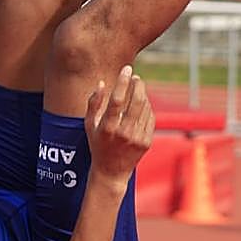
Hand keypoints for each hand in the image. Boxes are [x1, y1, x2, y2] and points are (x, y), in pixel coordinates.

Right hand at [85, 66, 154, 184]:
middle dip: (138, 85)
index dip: (122, 82)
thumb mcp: (90, 126)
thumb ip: (93, 104)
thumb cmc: (98, 145)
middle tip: (136, 77)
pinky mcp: (147, 142)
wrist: (112, 172)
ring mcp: (137, 138)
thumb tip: (101, 83)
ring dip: (142, 95)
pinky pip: (150, 118)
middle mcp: (124, 133)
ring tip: (137, 89)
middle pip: (136, 102)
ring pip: (145, 108)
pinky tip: (141, 103)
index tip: (127, 69)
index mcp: (108, 128)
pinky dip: (147, 107)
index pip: (117, 100)